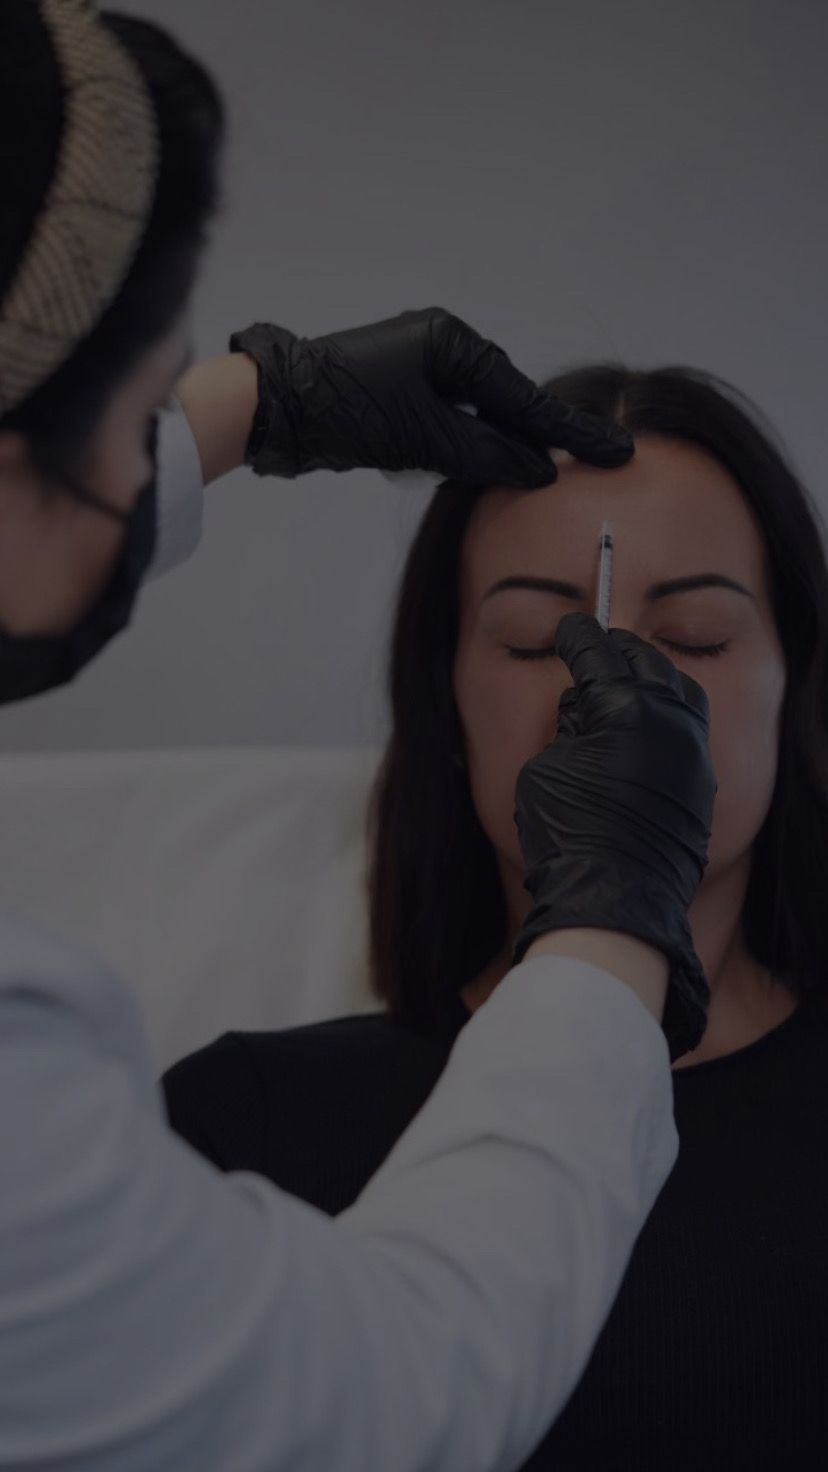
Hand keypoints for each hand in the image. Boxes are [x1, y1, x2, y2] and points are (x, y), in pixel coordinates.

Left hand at [228, 306, 632, 487]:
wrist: (276, 410)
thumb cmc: (349, 411)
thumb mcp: (427, 438)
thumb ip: (487, 455)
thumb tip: (539, 470)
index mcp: (450, 341)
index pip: (523, 396)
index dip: (569, 432)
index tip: (615, 450)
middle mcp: (437, 346)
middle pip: (503, 403)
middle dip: (532, 437)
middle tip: (589, 463)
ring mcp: (415, 368)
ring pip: (473, 417)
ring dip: (490, 448)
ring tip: (525, 472)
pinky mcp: (395, 395)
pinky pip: (445, 424)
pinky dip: (457, 448)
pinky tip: (464, 468)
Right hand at [511, 612, 716, 1061]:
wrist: (617, 900)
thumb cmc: (570, 836)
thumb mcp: (547, 767)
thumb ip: (570, 727)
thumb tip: (587, 710)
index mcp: (625, 706)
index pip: (597, 652)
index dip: (576, 637)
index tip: (569, 629)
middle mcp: (669, 719)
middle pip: (643, 659)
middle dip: (616, 650)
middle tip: (593, 649)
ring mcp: (692, 750)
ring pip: (676, 687)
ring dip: (648, 676)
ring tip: (623, 681)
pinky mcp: (701, 780)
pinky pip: (687, 726)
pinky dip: (664, 713)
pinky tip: (643, 724)